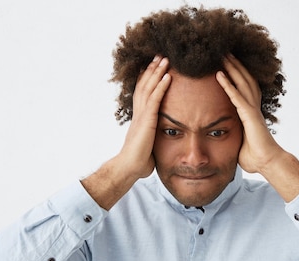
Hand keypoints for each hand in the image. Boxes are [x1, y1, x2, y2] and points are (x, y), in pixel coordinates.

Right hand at [120, 56, 171, 179]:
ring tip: (165, 59)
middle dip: (152, 69)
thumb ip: (154, 137)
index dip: (148, 78)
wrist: (130, 167)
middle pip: (144, 85)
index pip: (143, 92)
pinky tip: (168, 76)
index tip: (155, 67)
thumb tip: (161, 141)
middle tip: (160, 55)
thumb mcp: (149, 144)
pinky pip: (154, 99)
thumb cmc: (139, 160)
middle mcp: (138, 112)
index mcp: (139, 117)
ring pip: (148, 88)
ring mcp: (141, 115)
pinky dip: (161, 86)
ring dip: (157, 72)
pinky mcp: (146, 120)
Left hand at [215, 55, 283, 174]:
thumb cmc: (255, 156)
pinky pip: (237, 97)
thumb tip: (221, 139)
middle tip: (223, 51)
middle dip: (234, 64)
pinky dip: (228, 85)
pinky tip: (219, 74)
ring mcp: (252, 110)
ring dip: (231, 68)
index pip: (244, 88)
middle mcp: (253, 107)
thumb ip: (232, 136)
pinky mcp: (250, 116)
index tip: (226, 63)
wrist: (268, 163)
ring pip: (242, 83)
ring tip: (221, 55)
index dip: (236, 74)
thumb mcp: (239, 142)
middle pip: (244, 79)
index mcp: (251, 112)